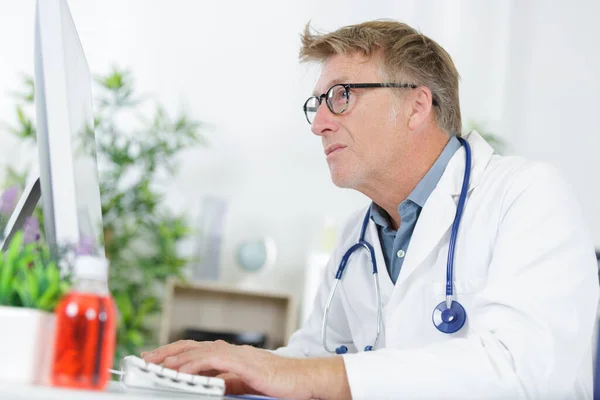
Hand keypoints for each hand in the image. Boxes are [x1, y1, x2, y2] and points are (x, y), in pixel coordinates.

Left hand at [142, 340, 314, 398]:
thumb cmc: (280, 381)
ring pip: (200, 350)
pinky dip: (195, 363)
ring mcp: (238, 355)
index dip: (175, 353)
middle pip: (193, 346)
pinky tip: (182, 370)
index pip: (197, 350)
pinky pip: (214, 360)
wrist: (303, 379)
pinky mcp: (245, 363)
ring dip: (176, 356)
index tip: (156, 360)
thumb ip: (227, 381)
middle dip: (168, 351)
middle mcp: (232, 351)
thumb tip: (210, 385)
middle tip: (146, 358)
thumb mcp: (246, 384)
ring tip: (158, 364)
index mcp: (231, 355)